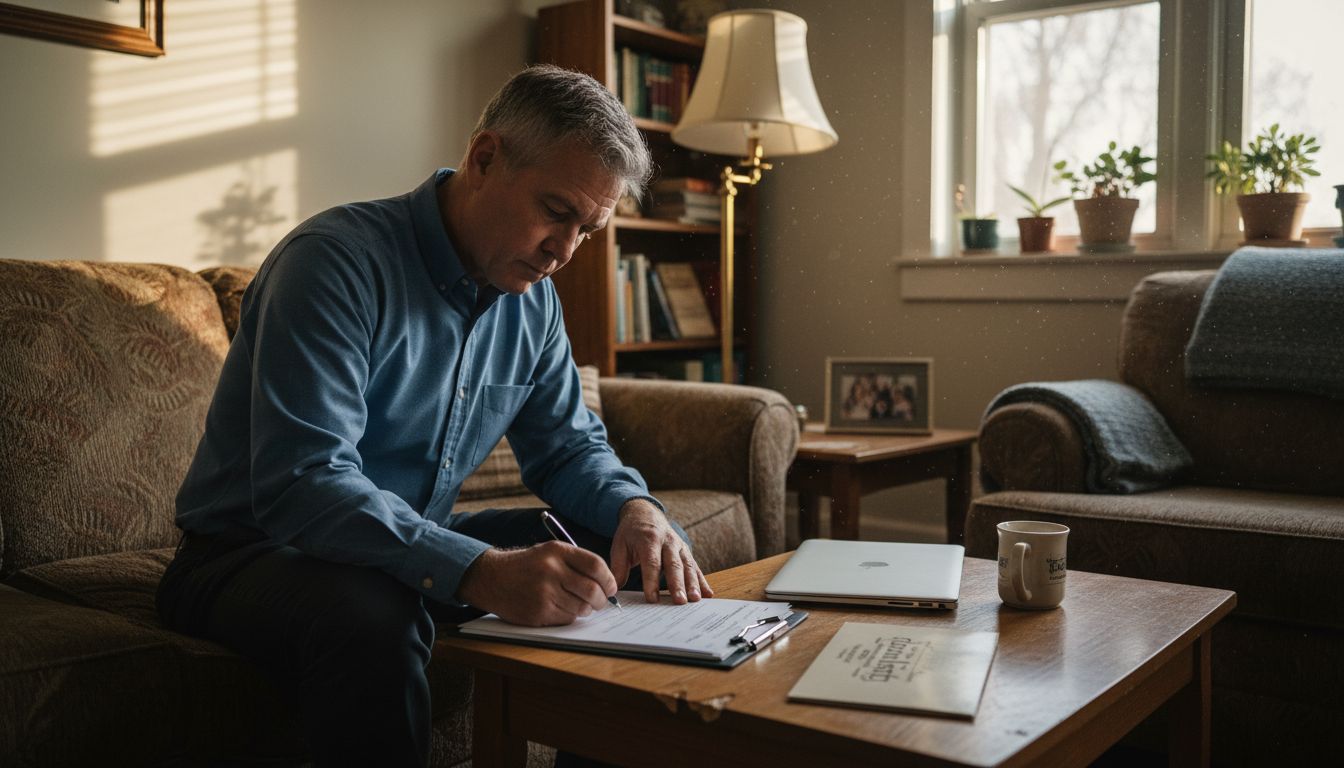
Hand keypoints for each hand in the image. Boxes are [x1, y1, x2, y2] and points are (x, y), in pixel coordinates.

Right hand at [456, 542, 617, 625]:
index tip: (611, 587)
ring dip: (586, 609)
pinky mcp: (538, 612)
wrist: (492, 578)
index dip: (609, 579)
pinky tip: (562, 609)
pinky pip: (567, 618)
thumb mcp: (548, 552)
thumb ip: (575, 562)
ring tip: (580, 605)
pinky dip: (570, 616)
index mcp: (556, 551)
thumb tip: (605, 582)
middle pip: (592, 589)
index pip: (595, 565)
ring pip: (581, 607)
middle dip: (602, 600)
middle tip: (601, 602)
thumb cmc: (525, 566)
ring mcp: (544, 592)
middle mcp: (551, 570)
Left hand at [609, 499, 713, 604]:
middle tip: (680, 601)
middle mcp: (668, 541)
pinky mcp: (686, 551)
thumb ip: (618, 567)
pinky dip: (702, 581)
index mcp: (649, 539)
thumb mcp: (619, 545)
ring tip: (695, 600)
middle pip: (673, 565)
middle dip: (677, 584)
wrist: (644, 512)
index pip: (652, 562)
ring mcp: (679, 546)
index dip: (652, 581)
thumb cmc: (631, 532)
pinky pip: (695, 567)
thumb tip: (614, 590)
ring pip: (688, 566)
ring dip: (693, 584)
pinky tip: (708, 594)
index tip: (652, 599)